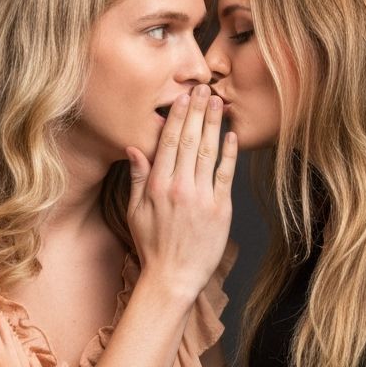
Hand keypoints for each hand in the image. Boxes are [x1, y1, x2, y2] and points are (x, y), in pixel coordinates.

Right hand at [125, 85, 236, 299]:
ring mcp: (202, 198)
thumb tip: (134, 147)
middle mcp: (179, 187)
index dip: (177, 116)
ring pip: (209, 152)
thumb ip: (137, 178)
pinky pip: (226, 175)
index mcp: (157, 186)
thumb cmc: (152, 246)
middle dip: (197, 111)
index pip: (169, 141)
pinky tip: (231, 135)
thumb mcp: (135, 212)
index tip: (183, 97)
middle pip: (190, 140)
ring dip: (214, 124)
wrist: (172, 278)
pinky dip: (230, 154)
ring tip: (218, 102)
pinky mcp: (220, 209)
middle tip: (204, 88)